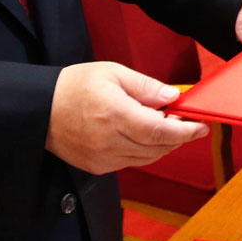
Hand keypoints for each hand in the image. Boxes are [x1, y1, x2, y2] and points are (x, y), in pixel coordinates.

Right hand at [45, 61, 207, 174]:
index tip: (200, 126)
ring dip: (164, 146)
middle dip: (178, 137)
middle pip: (157, 147)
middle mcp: (109, 141)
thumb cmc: (75, 86)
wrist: (41, 109)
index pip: (159, 130)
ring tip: (169, 129)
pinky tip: (145, 138)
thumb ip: (145, 86)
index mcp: (114, 114)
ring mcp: (102, 158)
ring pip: (147, 158)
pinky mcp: (97, 167)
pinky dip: (145, 152)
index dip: (184, 130)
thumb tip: (173, 97)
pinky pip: (131, 163)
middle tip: (189, 125)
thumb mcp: (112, 73)